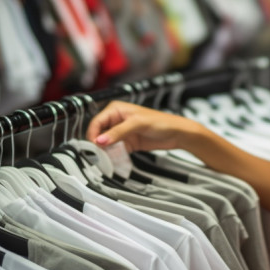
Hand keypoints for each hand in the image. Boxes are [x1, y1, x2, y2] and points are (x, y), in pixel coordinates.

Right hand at [85, 101, 199, 152]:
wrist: (176, 134)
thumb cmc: (161, 122)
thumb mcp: (138, 124)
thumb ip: (118, 132)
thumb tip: (100, 140)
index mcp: (116, 109)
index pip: (97, 122)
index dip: (93, 134)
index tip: (93, 146)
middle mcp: (117, 120)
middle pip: (99, 133)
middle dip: (97, 144)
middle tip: (97, 155)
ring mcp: (122, 133)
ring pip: (105, 143)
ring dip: (104, 151)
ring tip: (104, 159)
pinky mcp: (127, 143)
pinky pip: (114, 151)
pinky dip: (112, 156)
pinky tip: (113, 160)